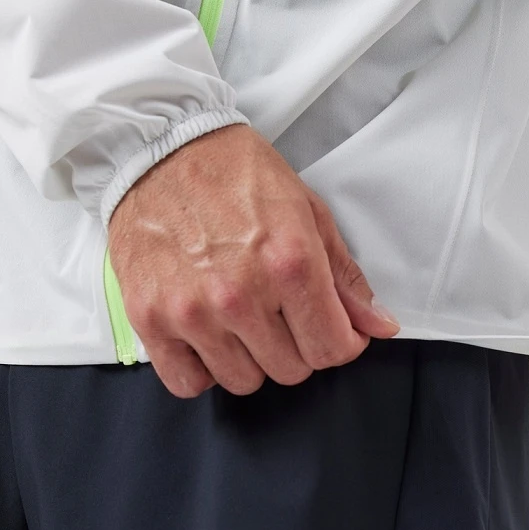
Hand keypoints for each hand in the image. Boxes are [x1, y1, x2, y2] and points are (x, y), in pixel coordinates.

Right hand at [106, 122, 400, 397]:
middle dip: (299, 347)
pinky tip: (209, 337)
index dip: (341, 342)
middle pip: (291, 370)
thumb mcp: (308, 213)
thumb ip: (345, 277)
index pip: (332, 349)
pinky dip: (202, 369)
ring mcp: (191, 310)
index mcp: (290, 263)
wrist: (160, 148)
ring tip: (244, 320)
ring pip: (244, 381)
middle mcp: (241, 294)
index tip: (332, 328)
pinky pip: (187, 382)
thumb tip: (379, 325)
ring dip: (252, 358)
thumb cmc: (236, 174)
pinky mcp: (149, 317)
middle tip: (285, 315)